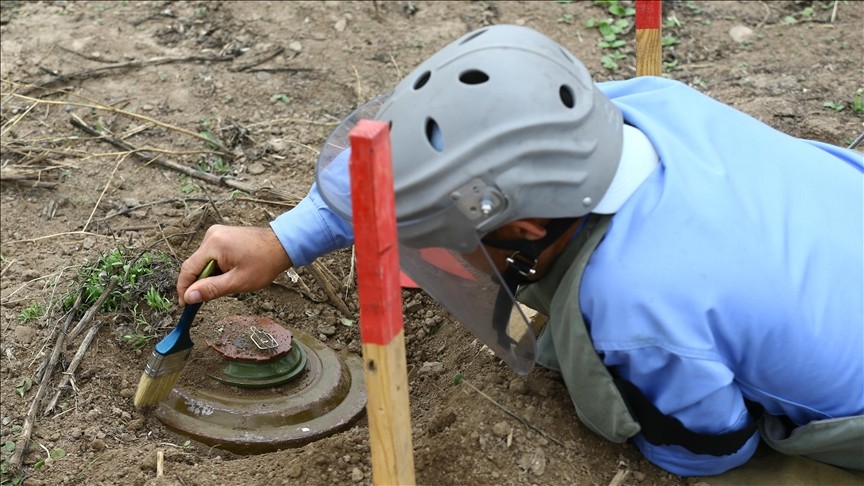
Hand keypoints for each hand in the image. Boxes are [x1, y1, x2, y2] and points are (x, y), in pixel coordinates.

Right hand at [176, 225, 292, 305]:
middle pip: (196, 264)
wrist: (283, 245)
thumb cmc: (265, 263)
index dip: (184, 288)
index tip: (185, 304)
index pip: (188, 268)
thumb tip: (189, 297)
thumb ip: (211, 289)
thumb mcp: (237, 282)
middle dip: (200, 282)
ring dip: (210, 275)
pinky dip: (217, 267)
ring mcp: (218, 233)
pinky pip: (212, 255)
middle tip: (209, 298)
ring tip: (228, 282)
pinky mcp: (223, 235)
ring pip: (204, 261)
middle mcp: (212, 235)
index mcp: (213, 244)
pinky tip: (230, 273)